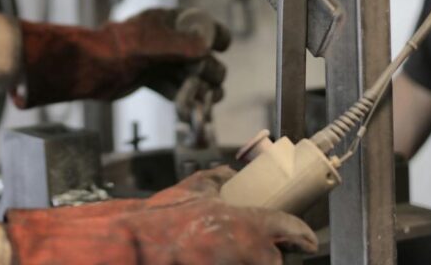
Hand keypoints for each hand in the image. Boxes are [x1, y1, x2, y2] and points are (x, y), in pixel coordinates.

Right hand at [6, 166, 317, 263]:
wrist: (126, 252)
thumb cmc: (155, 224)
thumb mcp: (188, 191)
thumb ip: (213, 179)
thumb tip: (226, 174)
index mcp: (249, 227)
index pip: (294, 231)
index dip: (301, 234)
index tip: (305, 238)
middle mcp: (250, 256)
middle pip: (274, 260)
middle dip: (263, 254)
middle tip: (241, 246)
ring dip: (244, 262)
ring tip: (216, 255)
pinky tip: (207, 261)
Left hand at [11, 7, 228, 107]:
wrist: (89, 68)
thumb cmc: (118, 48)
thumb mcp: (152, 42)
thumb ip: (180, 45)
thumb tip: (206, 49)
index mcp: (167, 21)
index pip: (200, 24)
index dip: (214, 35)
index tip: (221, 47)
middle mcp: (167, 39)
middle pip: (199, 55)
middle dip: (209, 69)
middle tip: (211, 82)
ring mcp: (159, 60)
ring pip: (189, 74)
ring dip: (201, 87)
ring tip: (210, 100)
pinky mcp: (151, 79)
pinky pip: (174, 88)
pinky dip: (184, 98)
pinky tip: (192, 109)